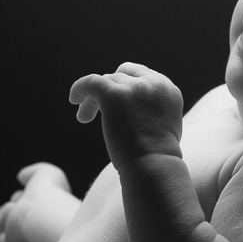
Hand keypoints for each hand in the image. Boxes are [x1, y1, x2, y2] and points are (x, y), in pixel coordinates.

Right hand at [0, 163, 77, 241]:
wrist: (44, 208)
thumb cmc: (49, 190)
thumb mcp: (45, 173)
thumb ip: (34, 172)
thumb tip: (22, 177)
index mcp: (46, 211)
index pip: (28, 207)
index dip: (21, 197)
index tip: (22, 193)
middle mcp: (37, 226)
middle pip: (16, 217)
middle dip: (11, 207)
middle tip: (16, 201)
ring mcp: (26, 237)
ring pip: (7, 227)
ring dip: (5, 213)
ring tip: (11, 207)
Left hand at [69, 62, 183, 169]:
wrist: (153, 166)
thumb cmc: (156, 158)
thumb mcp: (165, 126)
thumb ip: (153, 109)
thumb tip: (135, 110)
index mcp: (168, 89)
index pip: (142, 75)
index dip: (126, 86)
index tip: (116, 103)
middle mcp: (154, 83)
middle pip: (123, 75)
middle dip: (111, 88)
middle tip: (101, 108)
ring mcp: (134, 87)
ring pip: (106, 81)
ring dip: (94, 98)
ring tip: (84, 118)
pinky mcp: (114, 93)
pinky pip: (91, 81)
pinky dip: (80, 87)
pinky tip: (74, 98)